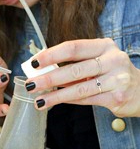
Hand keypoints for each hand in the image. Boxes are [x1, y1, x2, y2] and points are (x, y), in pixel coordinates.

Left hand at [25, 38, 139, 116]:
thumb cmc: (113, 73)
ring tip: (39, 100)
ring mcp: (117, 79)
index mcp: (104, 46)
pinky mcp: (117, 97)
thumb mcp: (99, 61)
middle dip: (49, 78)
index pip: (73, 47)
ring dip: (55, 95)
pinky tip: (55, 102)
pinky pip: (86, 99)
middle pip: (74, 69)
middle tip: (31, 84)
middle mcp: (113, 59)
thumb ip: (76, 63)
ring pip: (78, 88)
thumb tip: (45, 70)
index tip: (34, 62)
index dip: (51, 54)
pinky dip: (68, 101)